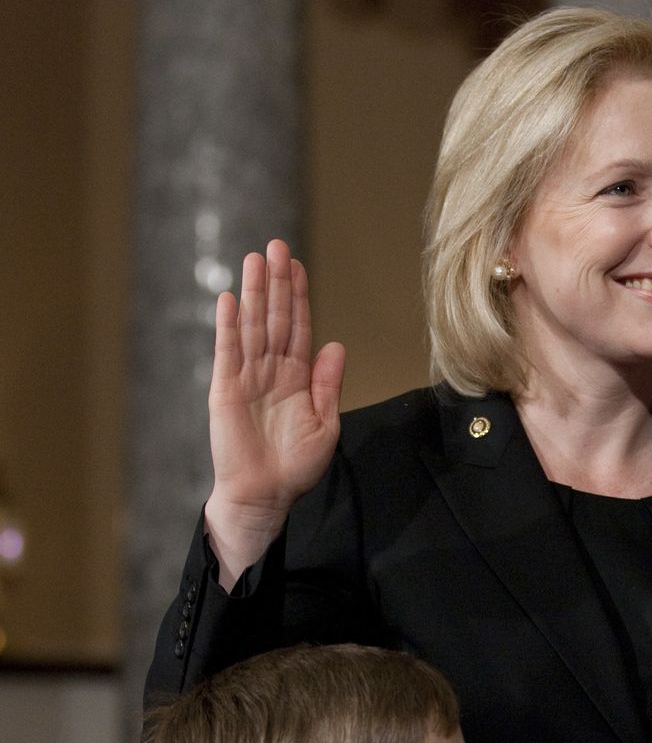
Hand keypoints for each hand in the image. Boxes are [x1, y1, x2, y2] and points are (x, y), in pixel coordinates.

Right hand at [204, 240, 344, 588]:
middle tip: (276, 246)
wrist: (267, 495)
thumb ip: (327, 383)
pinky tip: (228, 300)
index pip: (297, 326)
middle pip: (273, 317)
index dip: (298, 295)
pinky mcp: (225, 390)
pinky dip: (227, 326)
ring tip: (254, 260)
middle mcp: (271, 370)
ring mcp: (246, 377)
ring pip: (252, 326)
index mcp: (296, 375)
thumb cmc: (296, 465)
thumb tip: (335, 344)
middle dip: (276, 282)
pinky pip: (227, 352)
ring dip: (253, 293)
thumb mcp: (325, 422)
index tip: (297, 264)